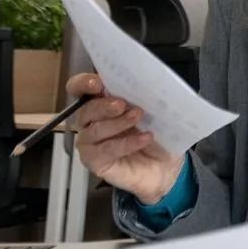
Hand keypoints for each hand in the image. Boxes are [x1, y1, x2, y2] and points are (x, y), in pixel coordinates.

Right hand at [68, 72, 184, 204]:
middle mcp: (91, 120)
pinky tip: (143, 138)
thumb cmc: (157, 133)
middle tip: (123, 104)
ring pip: (93, 130)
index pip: (80, 88)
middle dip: (104, 106)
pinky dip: (125, 143)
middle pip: (85, 109)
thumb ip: (143, 96)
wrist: (166, 165)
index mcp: (102, 101)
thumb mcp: (155, 110)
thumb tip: (145, 84)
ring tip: (138, 118)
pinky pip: (105, 150)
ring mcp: (91, 142)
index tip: (98, 83)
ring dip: (117, 123)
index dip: (84, 83)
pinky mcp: (95, 161)